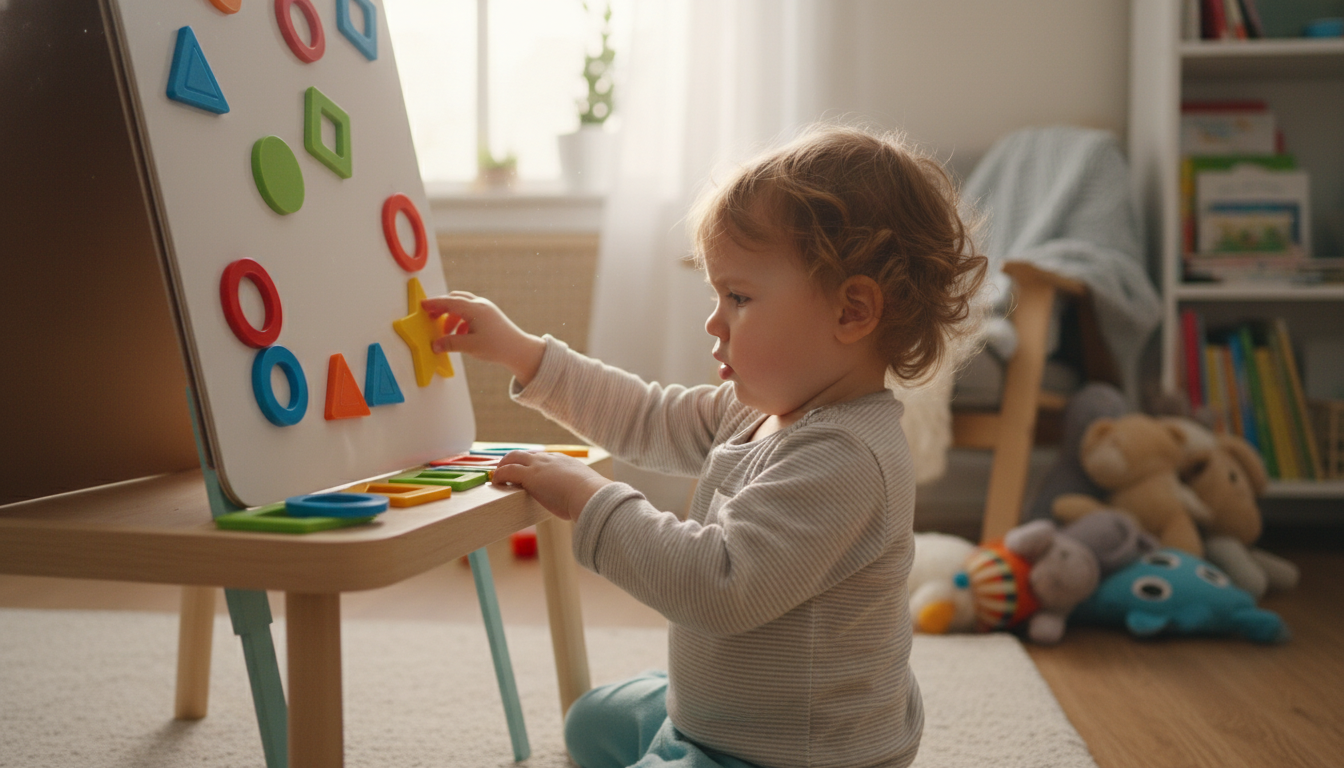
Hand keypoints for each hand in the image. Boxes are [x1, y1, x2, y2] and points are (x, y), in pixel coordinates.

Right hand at [421, 291, 545, 384]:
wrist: (520, 350)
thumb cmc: (498, 346)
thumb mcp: (470, 346)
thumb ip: (450, 344)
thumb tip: (435, 345)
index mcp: (475, 309)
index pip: (449, 302)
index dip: (434, 303)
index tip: (422, 305)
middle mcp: (480, 305)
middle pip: (456, 300)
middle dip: (442, 308)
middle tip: (431, 318)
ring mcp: (486, 309)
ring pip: (462, 307)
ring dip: (451, 318)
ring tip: (446, 334)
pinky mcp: (489, 316)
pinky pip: (470, 314)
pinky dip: (461, 322)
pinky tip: (460, 336)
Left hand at [491, 451, 610, 521]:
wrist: (589, 495)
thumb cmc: (590, 497)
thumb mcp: (584, 488)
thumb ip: (577, 490)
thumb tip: (580, 500)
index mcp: (563, 460)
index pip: (541, 456)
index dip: (529, 461)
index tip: (524, 468)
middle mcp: (548, 459)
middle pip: (524, 453)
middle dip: (512, 459)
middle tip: (504, 469)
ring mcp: (538, 465)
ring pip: (512, 458)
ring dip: (502, 466)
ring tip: (497, 476)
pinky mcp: (529, 476)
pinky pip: (507, 471)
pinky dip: (499, 476)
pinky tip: (496, 482)